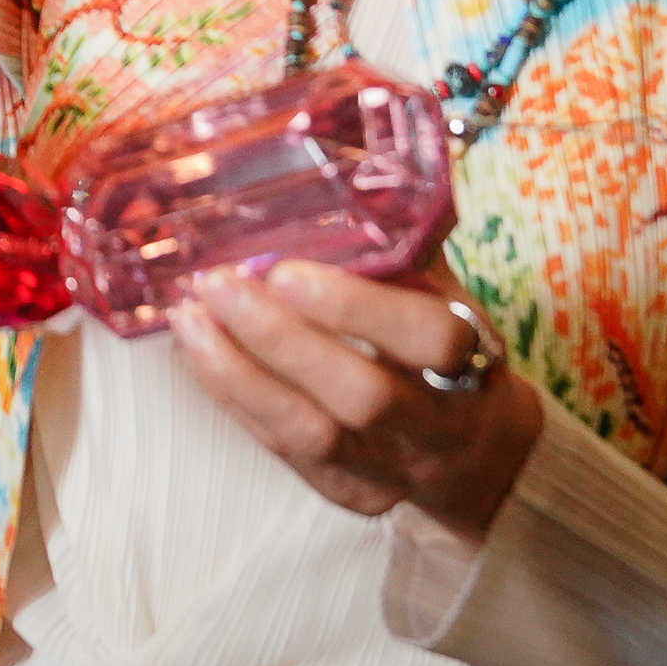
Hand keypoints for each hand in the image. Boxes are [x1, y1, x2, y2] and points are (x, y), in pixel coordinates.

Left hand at [166, 261, 543, 542]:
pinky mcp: (342, 492)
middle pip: (360, 396)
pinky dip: (232, 395)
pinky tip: (198, 352)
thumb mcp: (446, 299)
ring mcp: (387, 469)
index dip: (356, 307)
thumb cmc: (446, 355)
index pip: (427, 340)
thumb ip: (401, 250)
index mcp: (471, 365)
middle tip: (218, 285)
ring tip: (190, 318)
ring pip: (308, 433)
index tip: (286, 270)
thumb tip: (349, 173)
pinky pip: (279, 447)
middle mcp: (433, 428)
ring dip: (238, 373)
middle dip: (281, 340)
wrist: (476, 457)